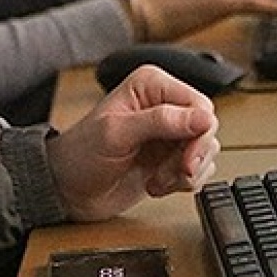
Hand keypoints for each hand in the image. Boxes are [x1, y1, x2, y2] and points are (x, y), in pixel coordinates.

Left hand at [47, 65, 220, 221]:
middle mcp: (165, 106)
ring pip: (206, 152)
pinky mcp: (170, 159)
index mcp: (152, 86)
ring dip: (185, 173)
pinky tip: (157, 183)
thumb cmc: (81, 154)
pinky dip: (183, 183)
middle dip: (192, 156)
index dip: (199, 133)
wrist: (68, 189)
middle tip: (171, 173)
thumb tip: (202, 118)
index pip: (200, 105)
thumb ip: (161, 121)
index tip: (186, 159)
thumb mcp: (117, 133)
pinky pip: (199, 170)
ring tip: (157, 179)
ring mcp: (169, 134)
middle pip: (207, 129)